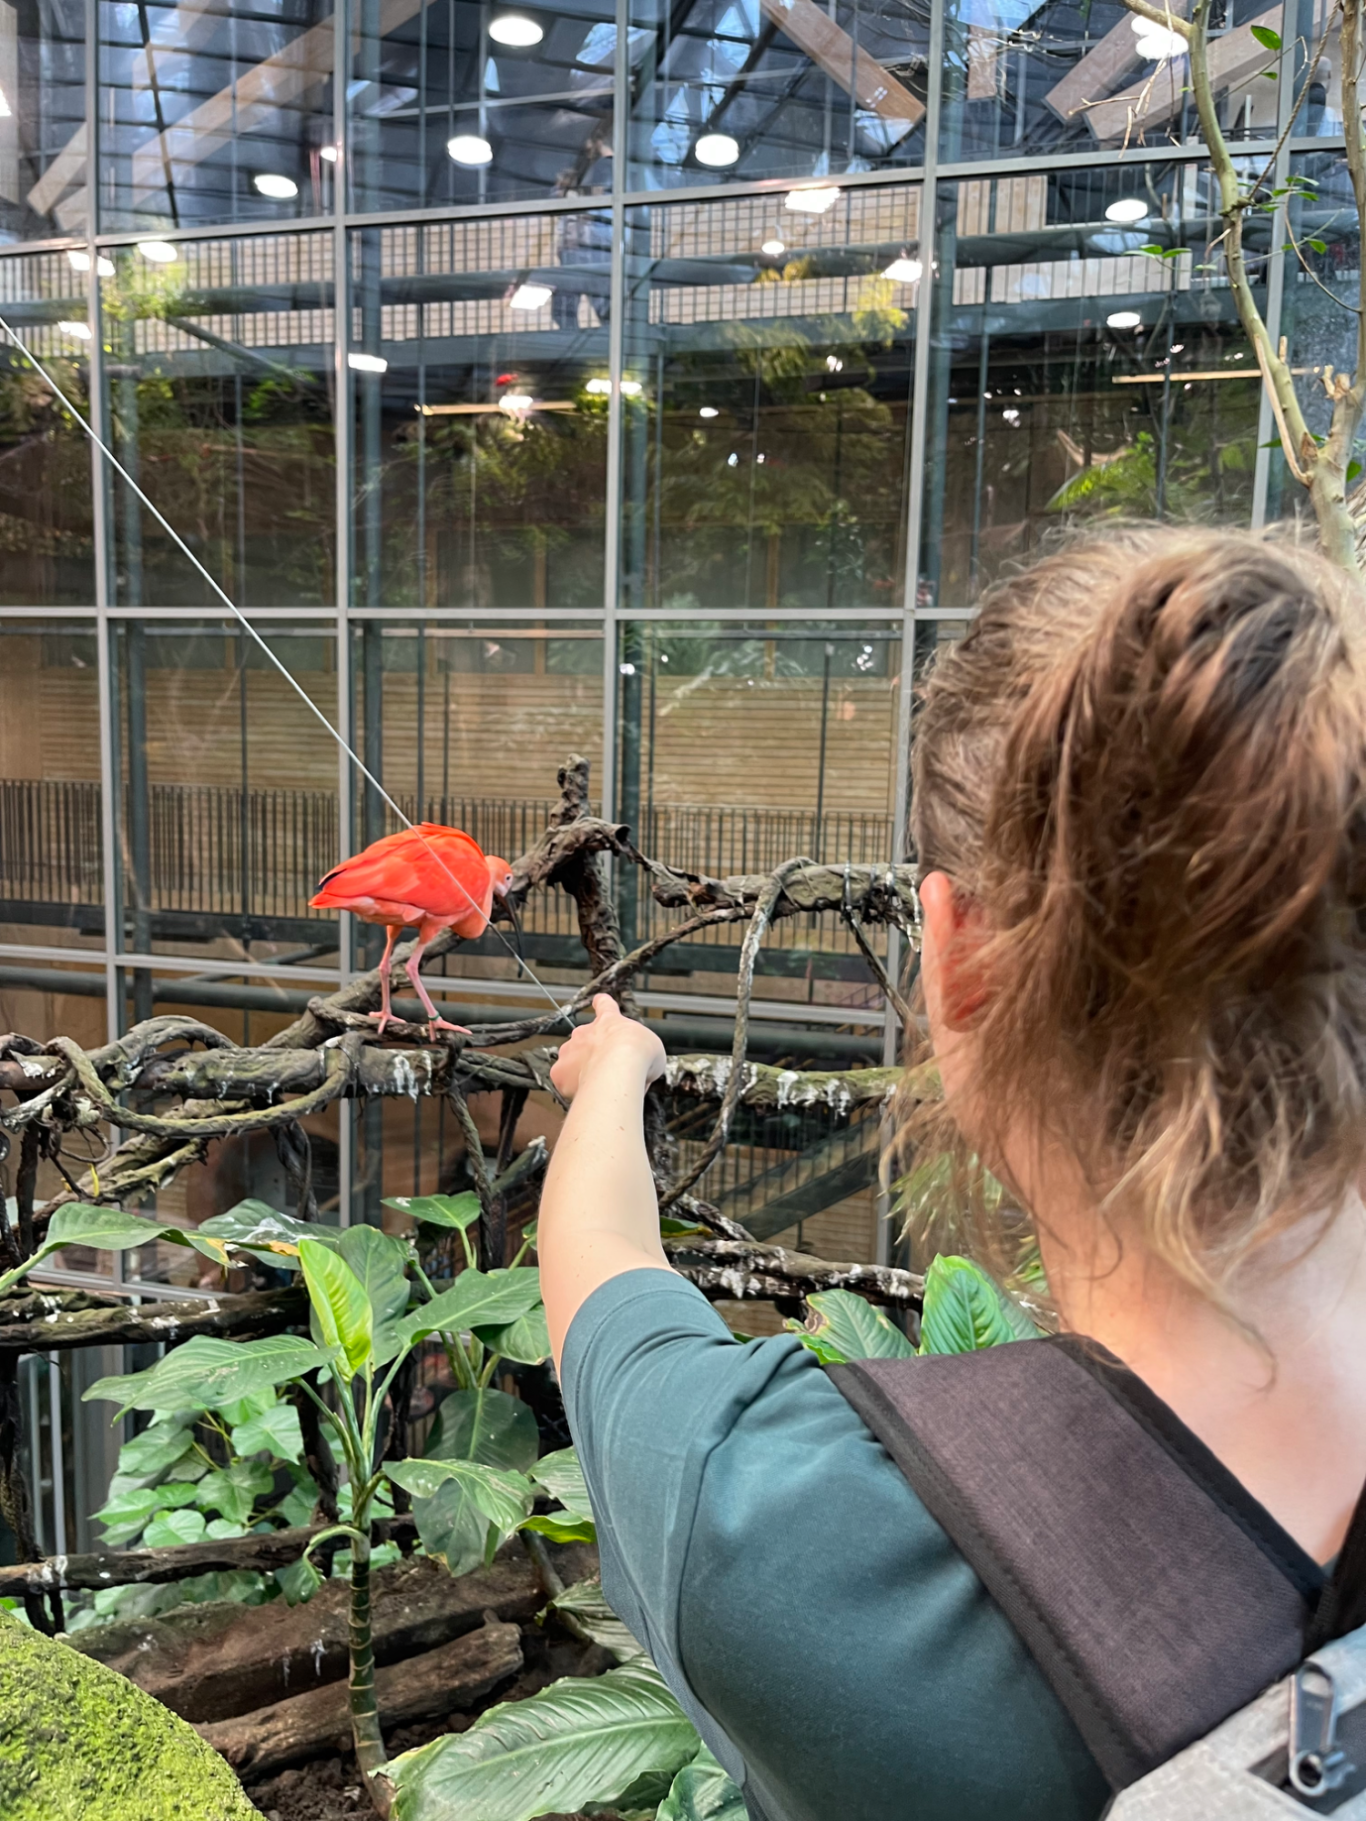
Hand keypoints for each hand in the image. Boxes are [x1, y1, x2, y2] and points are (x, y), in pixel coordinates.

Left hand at [550, 995, 665, 1099]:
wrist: (619, 1067)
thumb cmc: (636, 1054)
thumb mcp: (652, 1047)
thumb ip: (641, 1053)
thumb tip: (643, 1068)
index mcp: (609, 1021)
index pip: (604, 1006)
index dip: (602, 1004)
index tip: (599, 1001)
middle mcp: (585, 1032)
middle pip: (585, 1039)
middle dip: (594, 1053)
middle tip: (609, 1070)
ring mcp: (569, 1050)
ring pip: (572, 1061)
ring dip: (582, 1072)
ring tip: (599, 1086)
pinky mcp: (560, 1072)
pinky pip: (564, 1082)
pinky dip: (573, 1089)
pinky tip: (588, 1095)